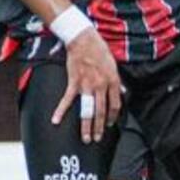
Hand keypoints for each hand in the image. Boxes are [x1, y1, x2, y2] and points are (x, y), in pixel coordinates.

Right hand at [52, 28, 121, 144]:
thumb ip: (118, 82)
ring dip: (86, 126)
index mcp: (113, 81)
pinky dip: (60, 111)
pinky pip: (67, 100)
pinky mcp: (74, 82)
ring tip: (84, 138)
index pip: (115, 105)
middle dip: (99, 128)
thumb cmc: (100, 51)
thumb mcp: (114, 66)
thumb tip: (123, 92)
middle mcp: (102, 85)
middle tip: (96, 139)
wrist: (84, 40)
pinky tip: (55, 120)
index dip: (112, 117)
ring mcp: (87, 85)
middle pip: (101, 112)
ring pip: (87, 110)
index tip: (109, 125)